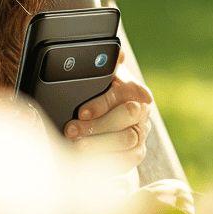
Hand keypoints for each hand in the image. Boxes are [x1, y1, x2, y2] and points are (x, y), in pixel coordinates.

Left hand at [62, 48, 152, 170]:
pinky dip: (107, 161)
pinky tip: (88, 161)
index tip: (82, 112)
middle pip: (125, 119)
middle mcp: (141, 111)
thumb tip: (116, 52)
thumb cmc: (99, 89)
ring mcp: (141, 133)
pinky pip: (127, 160)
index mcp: (133, 88)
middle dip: (97, 126)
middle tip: (71, 130)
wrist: (109, 111)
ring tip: (75, 146)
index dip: (102, 104)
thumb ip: (105, 63)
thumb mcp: (100, 75)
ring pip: (126, 141)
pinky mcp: (137, 153)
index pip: (122, 94)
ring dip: (99, 145)